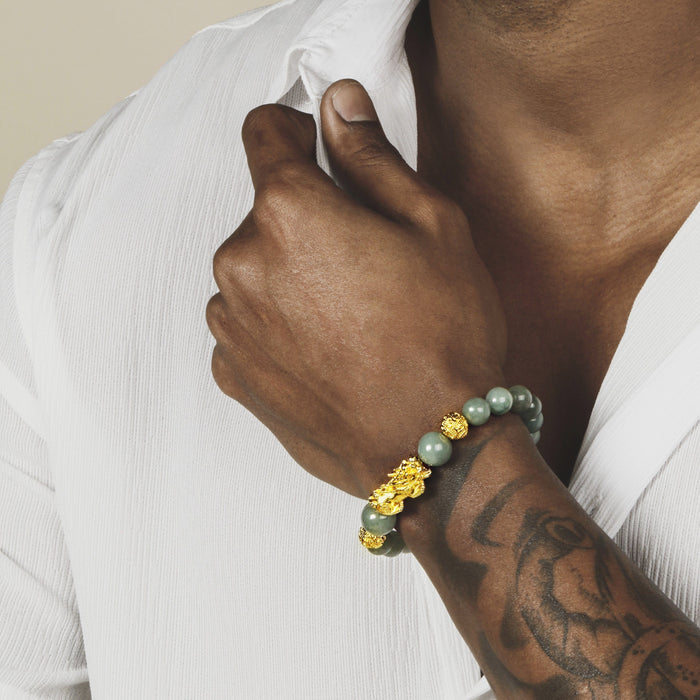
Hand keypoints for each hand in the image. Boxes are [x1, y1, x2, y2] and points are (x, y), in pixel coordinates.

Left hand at [206, 79, 507, 498]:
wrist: (429, 447)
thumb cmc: (443, 333)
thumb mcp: (432, 224)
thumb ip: (371, 156)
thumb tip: (338, 102)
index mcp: (288, 212)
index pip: (265, 133)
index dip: (295, 130)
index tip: (316, 145)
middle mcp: (239, 263)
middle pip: (265, 213)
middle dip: (307, 220)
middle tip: (365, 260)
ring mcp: (230, 324)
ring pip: (254, 271)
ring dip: (289, 276)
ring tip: (349, 315)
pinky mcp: (233, 373)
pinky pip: (247, 324)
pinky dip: (277, 325)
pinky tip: (326, 351)